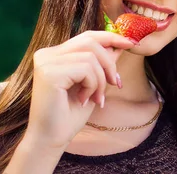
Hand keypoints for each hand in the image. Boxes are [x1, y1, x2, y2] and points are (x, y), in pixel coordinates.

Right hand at [22, 30, 136, 150]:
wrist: (52, 140)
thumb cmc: (70, 114)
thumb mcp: (92, 83)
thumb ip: (101, 63)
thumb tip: (119, 45)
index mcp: (54, 54)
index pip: (86, 37)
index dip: (110, 37)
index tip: (130, 43)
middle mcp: (47, 54)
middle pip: (90, 42)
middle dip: (109, 63)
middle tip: (115, 84)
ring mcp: (46, 61)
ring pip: (90, 56)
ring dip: (100, 80)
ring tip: (96, 98)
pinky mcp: (49, 72)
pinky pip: (85, 68)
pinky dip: (92, 85)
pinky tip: (84, 100)